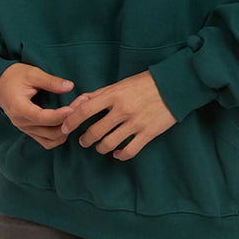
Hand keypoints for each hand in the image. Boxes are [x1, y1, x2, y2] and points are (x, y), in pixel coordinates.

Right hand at [0, 63, 80, 149]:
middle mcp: (21, 123)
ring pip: (50, 140)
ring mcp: (25, 129)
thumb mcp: (32, 73)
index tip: (74, 107)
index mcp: (19, 108)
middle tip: (82, 104)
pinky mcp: (30, 131)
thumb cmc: (15, 76)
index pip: (42, 117)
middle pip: (50, 131)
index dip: (60, 115)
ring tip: (77, 113)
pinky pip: (47, 141)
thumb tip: (70, 86)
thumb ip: (51, 81)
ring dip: (66, 129)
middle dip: (68, 120)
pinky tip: (67, 122)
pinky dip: (59, 136)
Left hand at [61, 71, 176, 160]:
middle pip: (95, 132)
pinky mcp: (148, 134)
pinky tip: (117, 153)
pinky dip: (119, 155)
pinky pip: (128, 152)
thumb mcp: (120, 84)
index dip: (71, 122)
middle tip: (84, 140)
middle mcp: (123, 110)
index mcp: (114, 95)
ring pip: (109, 144)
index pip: (85, 111)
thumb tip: (78, 103)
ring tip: (99, 146)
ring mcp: (136, 124)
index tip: (65, 128)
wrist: (174, 86)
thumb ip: (98, 94)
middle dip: (85, 139)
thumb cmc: (144, 83)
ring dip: (100, 148)